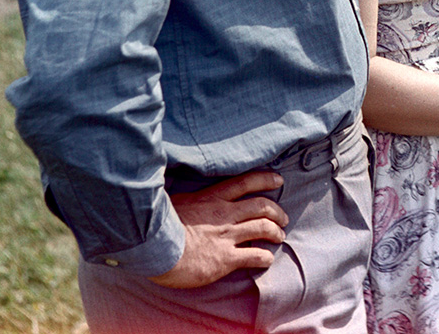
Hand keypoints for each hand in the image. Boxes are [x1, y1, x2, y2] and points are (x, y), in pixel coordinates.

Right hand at [149, 171, 288, 288]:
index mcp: (213, 197)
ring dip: (276, 232)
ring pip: (263, 228)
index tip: (278, 180)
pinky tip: (268, 259)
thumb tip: (191, 196)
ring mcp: (227, 235)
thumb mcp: (177, 202)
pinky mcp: (225, 258)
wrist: (154, 249)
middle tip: (283, 218)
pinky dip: (266, 257)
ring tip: (280, 236)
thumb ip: (192, 199)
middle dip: (277, 211)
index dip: (266, 179)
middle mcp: (225, 213)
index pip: (246, 182)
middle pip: (262, 205)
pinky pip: (254, 255)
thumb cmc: (159, 225)